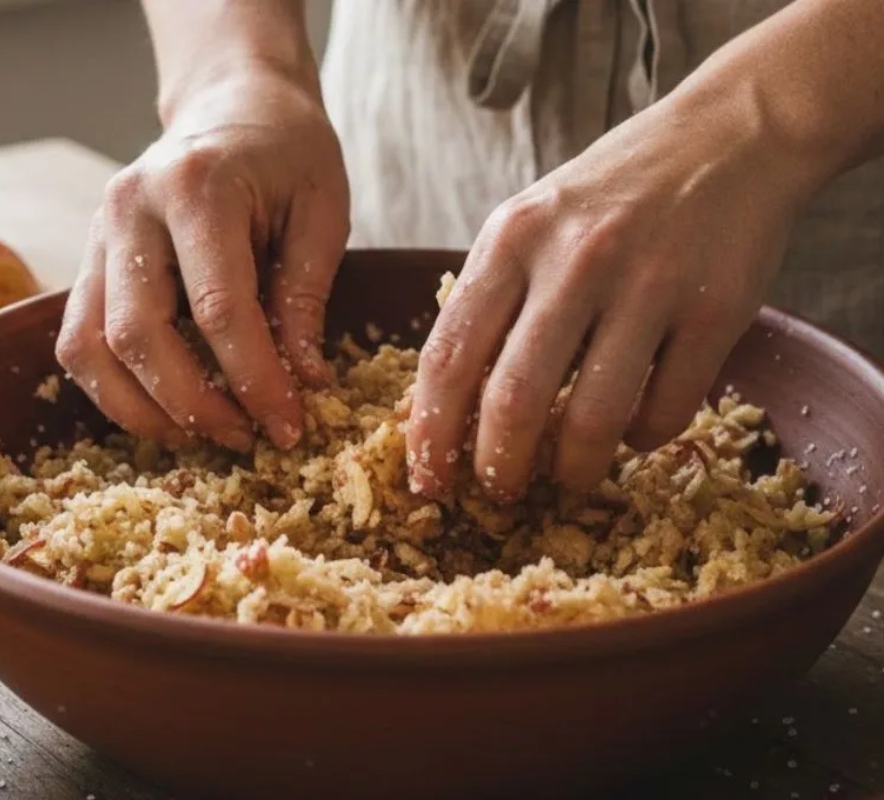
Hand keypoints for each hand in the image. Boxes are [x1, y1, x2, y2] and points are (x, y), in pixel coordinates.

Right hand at [56, 65, 349, 451]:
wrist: (232, 103)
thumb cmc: (287, 153)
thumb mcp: (321, 213)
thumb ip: (305, 300)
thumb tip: (301, 387)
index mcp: (195, 187)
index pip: (218, 309)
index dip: (254, 380)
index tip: (287, 427)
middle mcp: (129, 208)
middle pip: (135, 335)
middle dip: (192, 406)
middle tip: (245, 438)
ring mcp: (96, 233)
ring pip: (87, 348)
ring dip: (141, 410)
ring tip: (203, 433)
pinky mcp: (86, 259)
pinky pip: (78, 341)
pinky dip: (115, 388)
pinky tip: (166, 406)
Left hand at [406, 93, 811, 500]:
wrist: (729, 136)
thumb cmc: (611, 193)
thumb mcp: (529, 223)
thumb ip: (486, 299)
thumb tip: (438, 403)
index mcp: (511, 239)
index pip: (449, 355)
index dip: (431, 432)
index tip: (428, 478)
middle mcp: (575, 260)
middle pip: (514, 399)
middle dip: (498, 465)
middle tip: (499, 490)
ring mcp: (649, 284)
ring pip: (594, 418)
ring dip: (573, 469)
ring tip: (567, 477)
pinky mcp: (716, 310)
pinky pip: (666, 410)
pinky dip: (642, 439)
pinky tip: (632, 430)